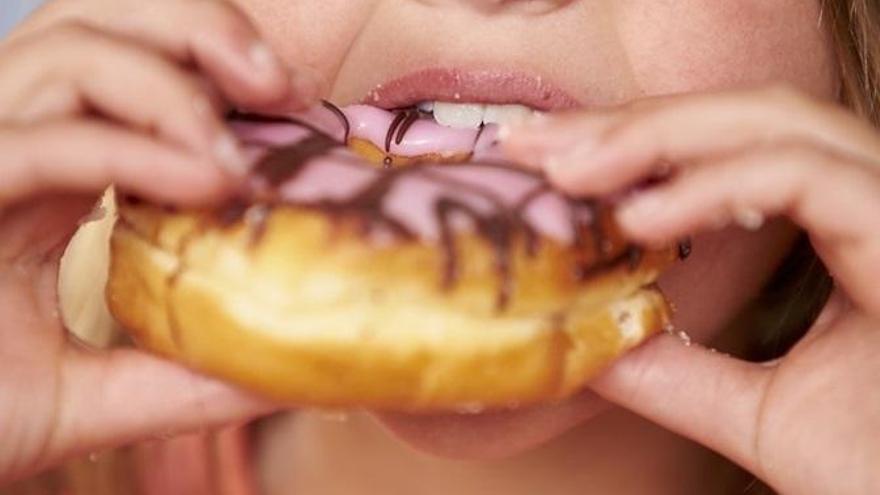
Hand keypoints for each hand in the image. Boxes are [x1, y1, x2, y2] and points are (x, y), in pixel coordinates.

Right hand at [0, 0, 320, 482]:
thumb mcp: (97, 396)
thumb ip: (184, 377)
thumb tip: (288, 374)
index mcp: (51, 176)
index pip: (130, 73)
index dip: (214, 65)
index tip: (296, 101)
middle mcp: (12, 148)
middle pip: (98, 25)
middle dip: (200, 30)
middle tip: (284, 85)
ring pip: (65, 54)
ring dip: (173, 87)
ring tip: (241, 157)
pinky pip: (40, 145)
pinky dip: (129, 152)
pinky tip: (205, 180)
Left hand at [503, 86, 879, 494]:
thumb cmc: (878, 469)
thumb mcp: (756, 411)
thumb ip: (678, 372)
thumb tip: (588, 342)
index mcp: (843, 229)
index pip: (730, 151)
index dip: (637, 145)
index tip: (549, 162)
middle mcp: (871, 201)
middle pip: (744, 118)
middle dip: (633, 124)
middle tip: (537, 145)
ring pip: (775, 125)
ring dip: (659, 139)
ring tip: (571, 173)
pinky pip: (805, 176)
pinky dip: (717, 184)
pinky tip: (641, 218)